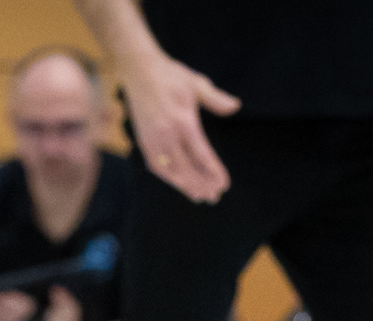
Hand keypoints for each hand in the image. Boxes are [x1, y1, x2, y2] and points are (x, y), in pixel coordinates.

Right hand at [123, 53, 240, 202]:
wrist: (138, 71)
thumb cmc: (171, 76)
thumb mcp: (197, 84)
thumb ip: (216, 99)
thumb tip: (235, 107)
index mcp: (183, 121)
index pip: (202, 155)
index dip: (213, 172)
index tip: (224, 185)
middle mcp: (167, 134)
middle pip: (186, 169)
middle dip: (200, 185)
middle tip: (214, 198)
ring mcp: (153, 139)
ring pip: (169, 172)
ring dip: (184, 186)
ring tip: (198, 197)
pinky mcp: (143, 140)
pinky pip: (156, 166)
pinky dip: (168, 178)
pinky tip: (178, 183)